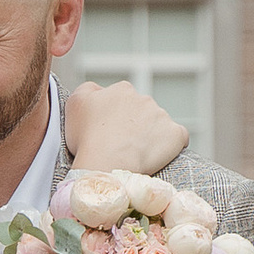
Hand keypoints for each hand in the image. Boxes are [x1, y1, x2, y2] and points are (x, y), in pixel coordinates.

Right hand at [62, 77, 187, 178]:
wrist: (108, 163)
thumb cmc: (88, 137)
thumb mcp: (75, 104)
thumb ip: (88, 89)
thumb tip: (99, 89)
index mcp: (121, 90)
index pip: (121, 99)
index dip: (114, 116)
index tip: (107, 131)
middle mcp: (144, 99)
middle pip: (141, 111)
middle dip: (133, 124)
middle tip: (120, 144)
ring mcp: (162, 116)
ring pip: (158, 124)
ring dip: (150, 135)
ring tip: (135, 154)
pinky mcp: (176, 135)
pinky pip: (177, 138)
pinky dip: (170, 145)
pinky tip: (157, 155)